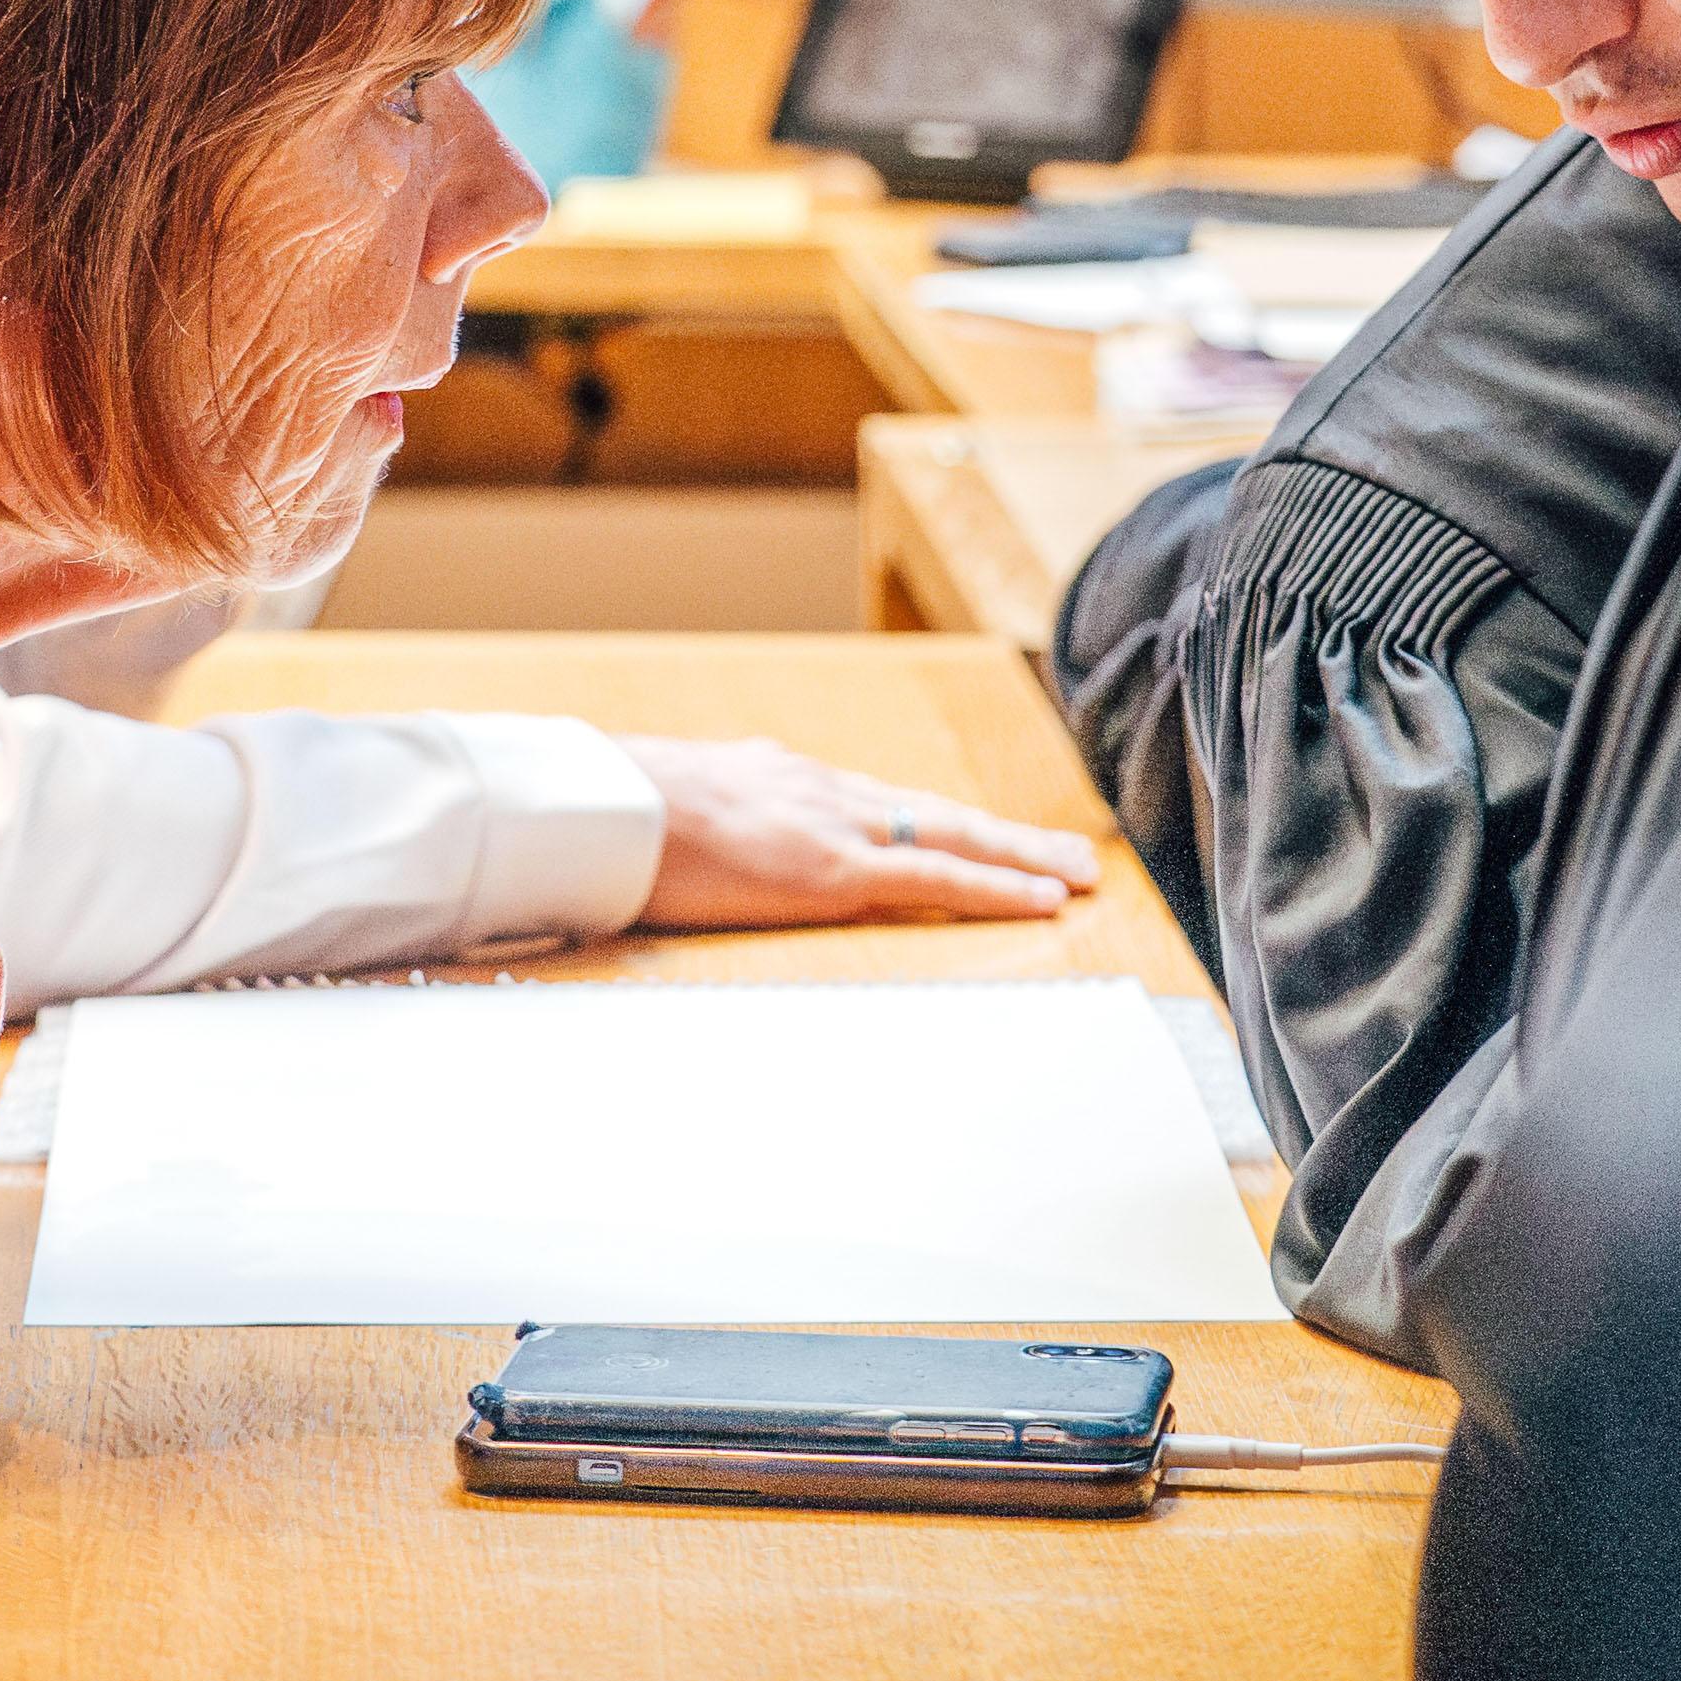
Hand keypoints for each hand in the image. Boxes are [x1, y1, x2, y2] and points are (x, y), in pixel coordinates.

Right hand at [620, 735, 1104, 926]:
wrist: (602, 805)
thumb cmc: (611, 817)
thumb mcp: (664, 812)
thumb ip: (698, 831)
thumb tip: (687, 853)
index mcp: (779, 780)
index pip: (877, 805)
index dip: (931, 823)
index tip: (971, 836)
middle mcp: (823, 791)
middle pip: (934, 812)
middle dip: (1003, 835)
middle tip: (1066, 853)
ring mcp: (836, 826)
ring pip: (955, 838)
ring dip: (1023, 857)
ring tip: (1078, 877)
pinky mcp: (839, 869)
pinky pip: (939, 878)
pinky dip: (999, 887)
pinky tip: (1045, 900)